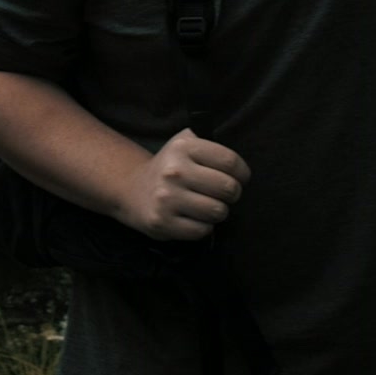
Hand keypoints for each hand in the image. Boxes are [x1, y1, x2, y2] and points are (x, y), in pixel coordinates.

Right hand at [117, 128, 249, 240]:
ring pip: (218, 211)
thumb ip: (210, 147)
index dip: (242, 173)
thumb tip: (238, 167)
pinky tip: (195, 218)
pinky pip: (202, 230)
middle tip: (224, 194)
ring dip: (218, 211)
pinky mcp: (163, 222)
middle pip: (228, 188)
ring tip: (209, 206)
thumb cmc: (171, 168)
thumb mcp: (185, 144)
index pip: (230, 161)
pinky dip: (204, 227)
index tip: (239, 178)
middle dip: (232, 194)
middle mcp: (174, 171)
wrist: (133, 189)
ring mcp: (167, 198)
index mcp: (183, 148)